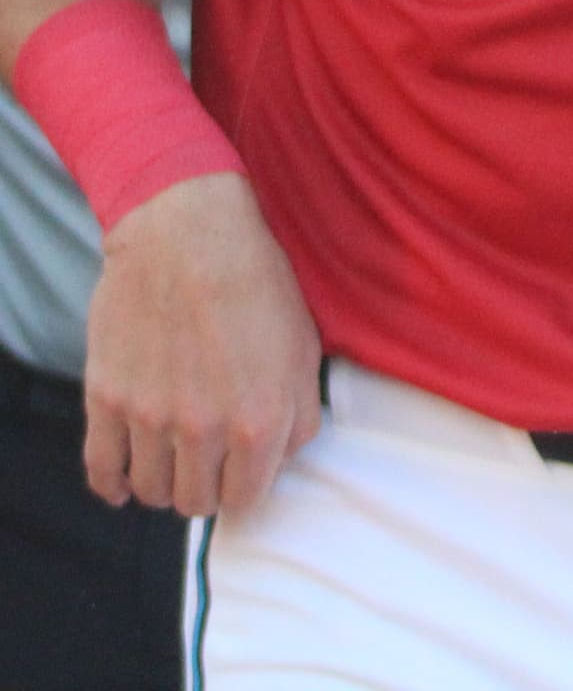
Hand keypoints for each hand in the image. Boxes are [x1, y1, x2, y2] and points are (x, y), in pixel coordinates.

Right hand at [82, 172, 322, 515]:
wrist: (189, 236)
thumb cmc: (256, 284)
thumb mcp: (304, 348)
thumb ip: (299, 415)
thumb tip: (282, 459)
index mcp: (260, 419)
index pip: (247, 498)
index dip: (245, 489)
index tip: (241, 476)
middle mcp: (203, 428)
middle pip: (196, 502)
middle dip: (205, 490)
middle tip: (208, 466)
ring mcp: (149, 416)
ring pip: (152, 491)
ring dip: (163, 484)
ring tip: (173, 463)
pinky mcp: (106, 398)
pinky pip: (102, 469)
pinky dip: (113, 486)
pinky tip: (124, 485)